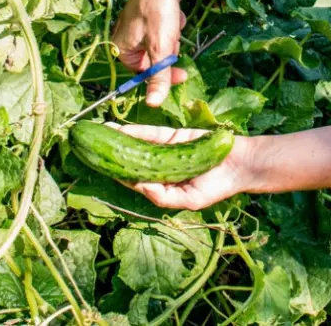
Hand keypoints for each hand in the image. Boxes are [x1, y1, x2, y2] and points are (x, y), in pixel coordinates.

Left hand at [110, 123, 247, 209]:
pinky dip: (136, 131)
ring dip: (119, 139)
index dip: (116, 175)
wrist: (240, 164)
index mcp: (162, 186)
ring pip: (138, 144)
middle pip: (131, 161)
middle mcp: (161, 167)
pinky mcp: (175, 135)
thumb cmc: (217, 187)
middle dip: (111, 155)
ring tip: (99, 133)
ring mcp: (167, 150)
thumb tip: (137, 186)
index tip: (97, 168)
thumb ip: (162, 196)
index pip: (134, 180)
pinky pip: (152, 134)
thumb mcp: (189, 200)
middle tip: (89, 148)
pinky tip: (119, 129)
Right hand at [112, 0, 187, 106]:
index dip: (163, 75)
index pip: (143, 75)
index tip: (182, 74)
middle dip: (169, 51)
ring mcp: (138, 29)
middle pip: (154, 61)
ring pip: (163, 46)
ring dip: (173, 38)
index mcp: (120, 49)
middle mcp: (125, 40)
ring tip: (173, 23)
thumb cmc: (157, 9)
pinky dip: (174, 26)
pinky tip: (175, 14)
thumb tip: (154, 104)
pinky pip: (166, 32)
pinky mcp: (150, 19)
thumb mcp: (161, 46)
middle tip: (174, 38)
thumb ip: (158, 76)